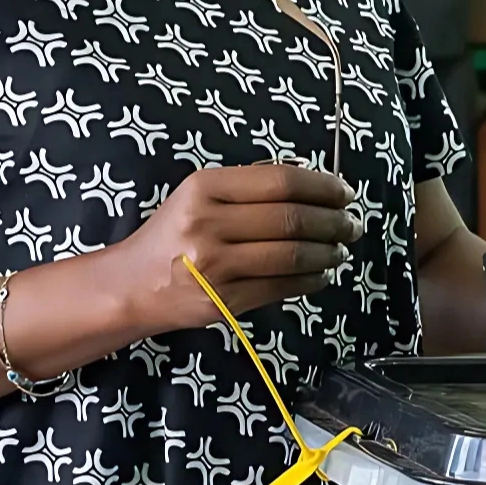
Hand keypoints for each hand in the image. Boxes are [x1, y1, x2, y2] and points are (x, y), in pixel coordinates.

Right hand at [104, 164, 358, 333]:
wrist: (133, 285)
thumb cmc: (175, 233)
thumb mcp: (200, 194)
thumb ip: (250, 185)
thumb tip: (315, 182)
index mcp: (205, 188)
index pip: (282, 182)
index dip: (324, 187)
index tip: (345, 193)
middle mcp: (208, 225)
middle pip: (292, 220)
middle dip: (334, 222)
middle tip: (352, 225)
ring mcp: (215, 267)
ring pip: (293, 256)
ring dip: (328, 252)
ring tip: (341, 249)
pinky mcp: (224, 302)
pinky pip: (282, 288)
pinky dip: (312, 279)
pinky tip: (323, 273)